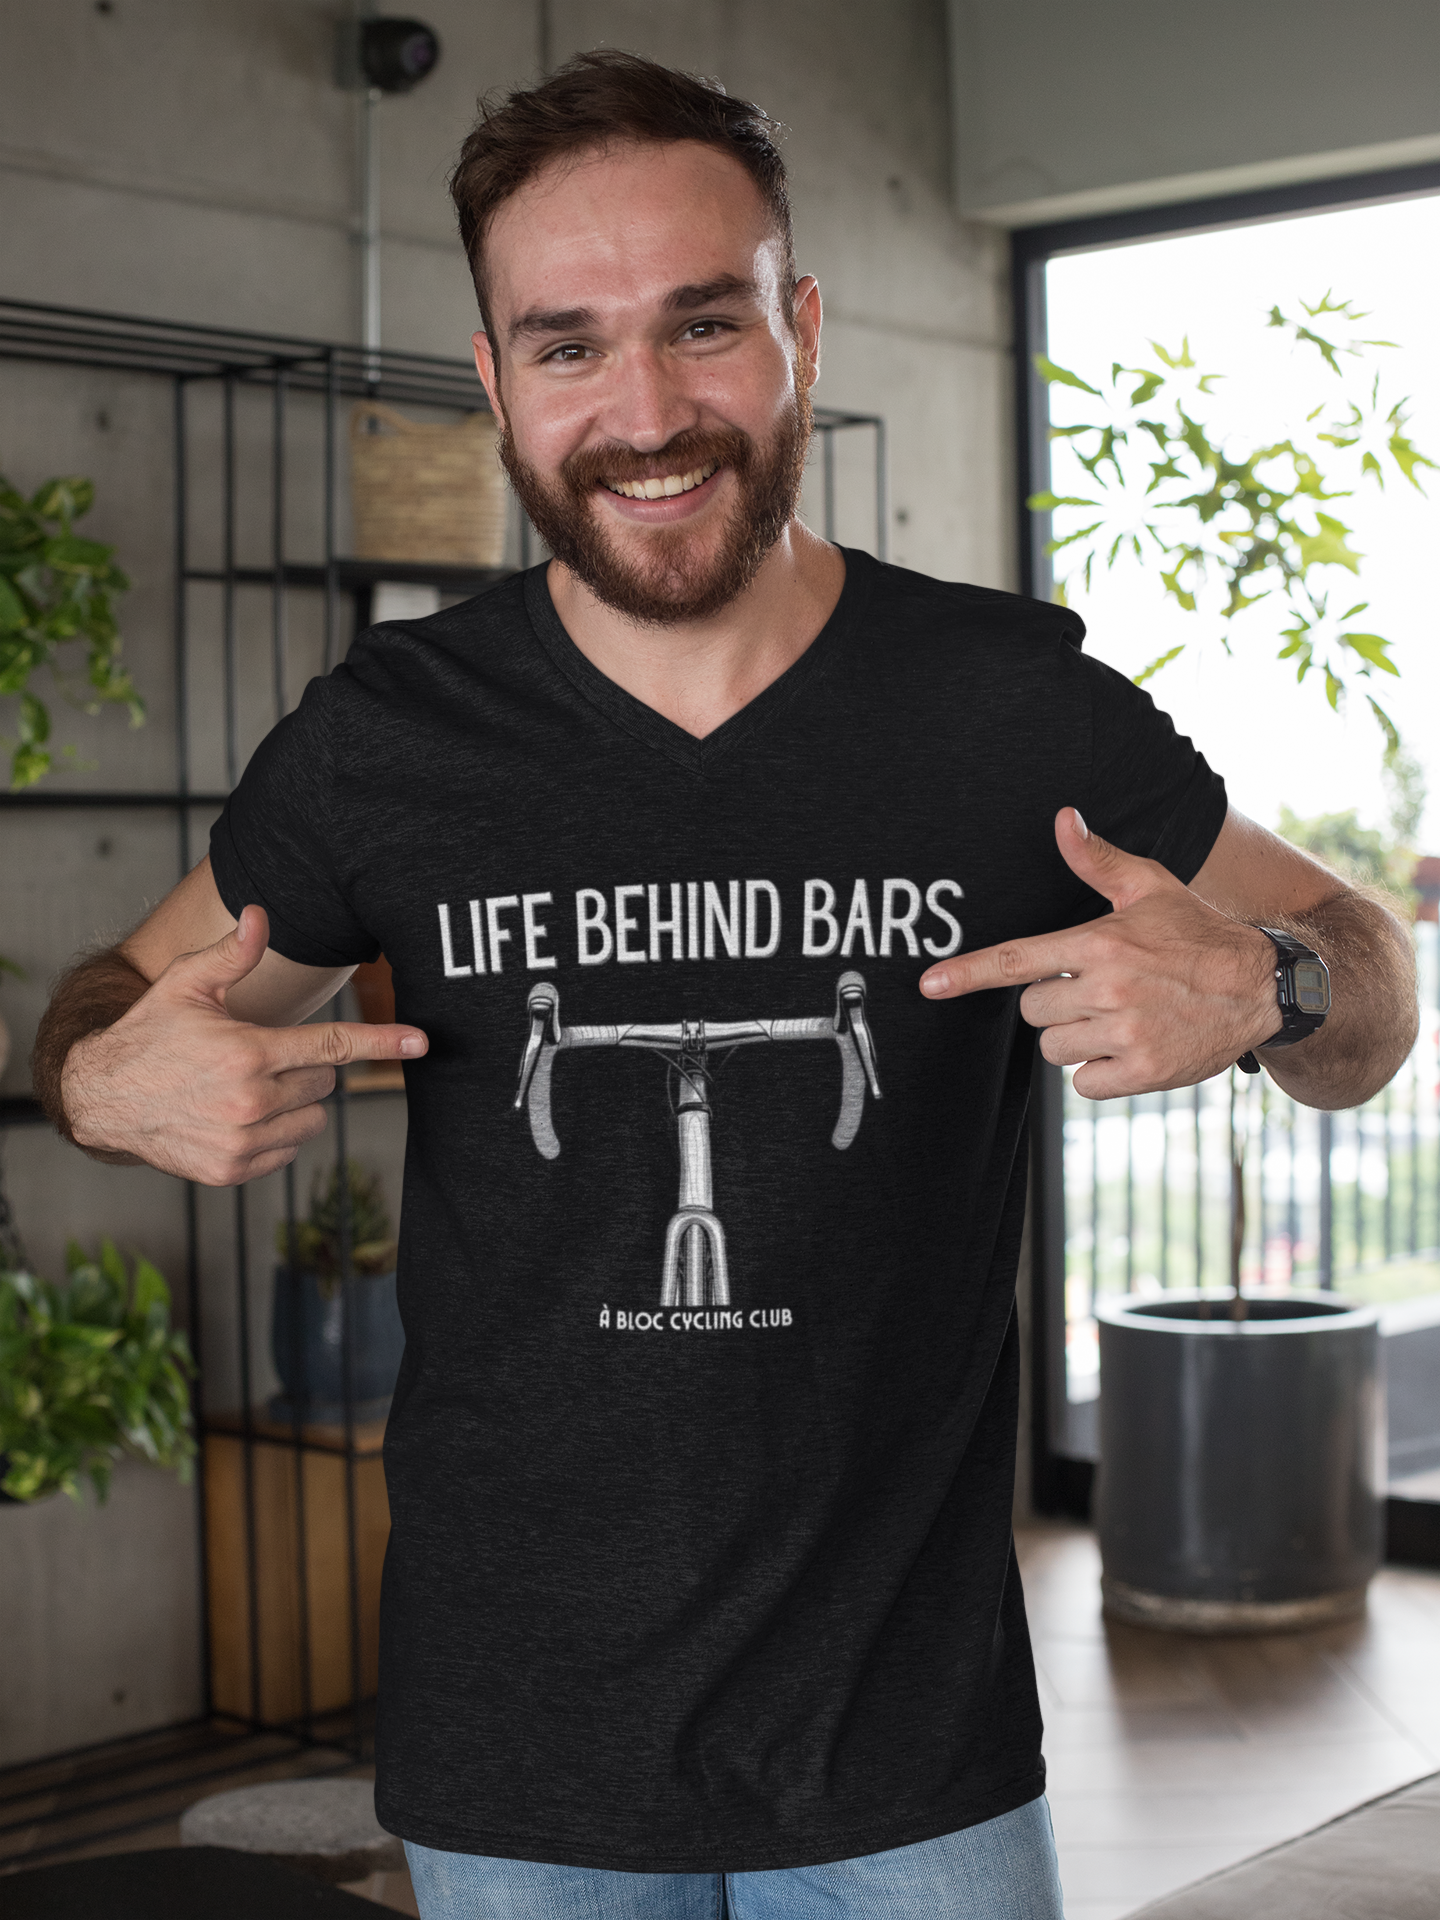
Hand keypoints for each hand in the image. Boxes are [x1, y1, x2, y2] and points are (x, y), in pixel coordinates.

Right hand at [62, 906, 427, 1184]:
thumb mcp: (185, 986)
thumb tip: (263, 916)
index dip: (382, 1040)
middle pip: (325, 1081)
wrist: (103, 1099)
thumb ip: (233, 955)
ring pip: (313, 1117)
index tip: (421, 1042)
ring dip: (296, 1100)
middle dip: (306, 1066)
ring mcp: (242, 1141)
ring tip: (248, 1087)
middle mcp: (250, 1101)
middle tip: (262, 1056)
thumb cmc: (149, 1034)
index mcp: (247, 1052)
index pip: (332, 1045)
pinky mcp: (233, 1170)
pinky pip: (289, 1148)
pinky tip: (237, 1116)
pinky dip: (277, 1132)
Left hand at [918, 808, 1278, 1098]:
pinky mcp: (1144, 1071)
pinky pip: (1085, 1083)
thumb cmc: (1197, 934)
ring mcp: (1125, 1033)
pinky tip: (1131, 1048)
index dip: (968, 974)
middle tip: (1098, 992)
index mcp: (1099, 944)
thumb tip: (1063, 819)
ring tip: (1119, 1018)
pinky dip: (1101, 1073)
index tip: (929, 985)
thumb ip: (1097, 861)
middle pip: (1032, 1012)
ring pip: (1054, 1049)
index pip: (1018, 961)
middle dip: (1055, 1004)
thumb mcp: (1150, 887)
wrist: (1263, 986)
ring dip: (1076, 1039)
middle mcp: (1108, 989)